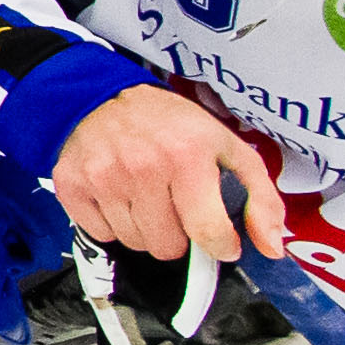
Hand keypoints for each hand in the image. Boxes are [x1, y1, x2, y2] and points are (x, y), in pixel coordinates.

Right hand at [53, 82, 284, 267]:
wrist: (101, 97)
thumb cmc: (168, 125)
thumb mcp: (227, 147)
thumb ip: (261, 197)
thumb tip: (272, 247)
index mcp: (186, 156)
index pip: (209, 232)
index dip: (220, 245)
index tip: (220, 240)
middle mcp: (142, 168)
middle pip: (168, 247)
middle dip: (177, 233)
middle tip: (174, 204)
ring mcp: (103, 178)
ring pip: (136, 244)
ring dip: (145, 229)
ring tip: (146, 196)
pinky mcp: (72, 186)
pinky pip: (102, 235)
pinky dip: (113, 223)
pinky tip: (119, 196)